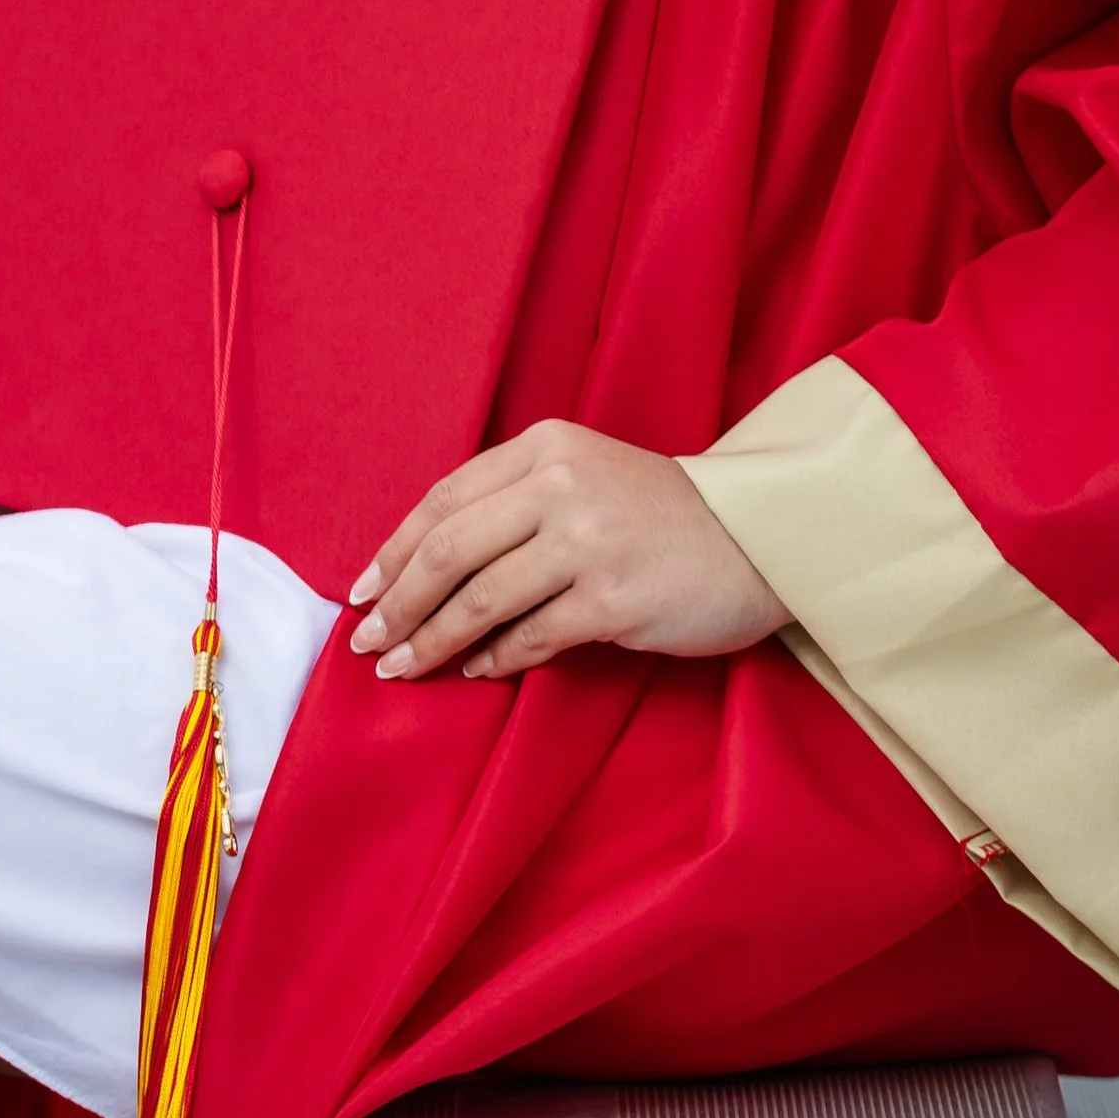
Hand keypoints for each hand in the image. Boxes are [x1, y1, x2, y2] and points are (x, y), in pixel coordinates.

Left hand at [347, 419, 786, 682]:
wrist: (756, 535)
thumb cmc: (660, 513)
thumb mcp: (584, 476)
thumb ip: (515, 504)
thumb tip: (426, 570)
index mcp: (545, 446)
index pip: (444, 499)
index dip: (394, 550)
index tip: (362, 592)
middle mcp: (560, 484)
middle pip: (449, 549)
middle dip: (399, 603)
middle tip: (369, 642)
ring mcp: (586, 541)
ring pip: (479, 599)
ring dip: (432, 641)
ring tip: (405, 668)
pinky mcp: (612, 599)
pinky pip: (530, 638)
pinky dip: (493, 659)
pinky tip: (476, 671)